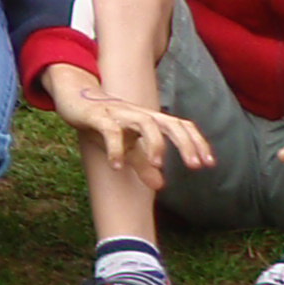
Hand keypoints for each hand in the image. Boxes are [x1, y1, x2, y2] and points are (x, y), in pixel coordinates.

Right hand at [45, 68, 214, 189]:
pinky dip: (115, 149)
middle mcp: (140, 114)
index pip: (181, 126)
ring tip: (157, 165)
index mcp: (150, 119)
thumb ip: (143, 164)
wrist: (74, 99)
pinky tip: (116, 166)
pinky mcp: (98, 116)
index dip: (197, 143)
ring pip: (146, 123)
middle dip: (186, 144)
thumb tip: (160, 185)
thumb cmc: (106, 123)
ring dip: (155, 144)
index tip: (209, 164)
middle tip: (196, 166)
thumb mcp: (126, 147)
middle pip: (171, 124)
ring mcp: (120, 113)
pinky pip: (110, 131)